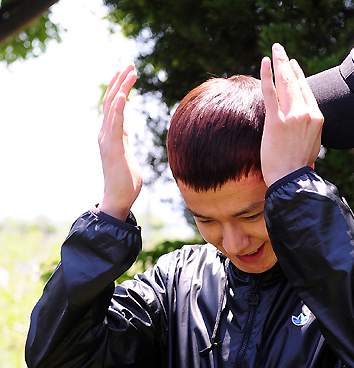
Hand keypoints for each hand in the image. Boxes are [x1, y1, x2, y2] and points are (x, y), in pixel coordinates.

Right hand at [98, 65, 142, 220]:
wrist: (118, 199)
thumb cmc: (126, 182)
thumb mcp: (127, 155)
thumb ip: (125, 141)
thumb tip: (126, 133)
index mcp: (110, 135)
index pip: (113, 106)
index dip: (119, 88)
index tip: (126, 72)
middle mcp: (105, 133)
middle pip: (111, 101)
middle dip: (121, 81)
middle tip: (130, 65)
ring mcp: (107, 139)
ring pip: (113, 107)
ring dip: (122, 88)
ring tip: (130, 71)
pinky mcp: (113, 147)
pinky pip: (115, 124)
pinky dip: (119, 108)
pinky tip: (124, 94)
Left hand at [260, 44, 323, 186]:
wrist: (291, 180)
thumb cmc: (298, 168)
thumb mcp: (312, 145)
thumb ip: (309, 130)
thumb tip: (305, 126)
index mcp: (316, 119)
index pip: (306, 90)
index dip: (298, 75)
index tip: (292, 64)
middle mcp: (306, 113)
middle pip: (295, 82)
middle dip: (287, 63)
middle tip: (280, 49)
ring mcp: (291, 116)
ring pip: (285, 83)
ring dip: (279, 62)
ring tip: (275, 50)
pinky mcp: (276, 121)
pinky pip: (270, 92)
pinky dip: (266, 75)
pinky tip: (264, 61)